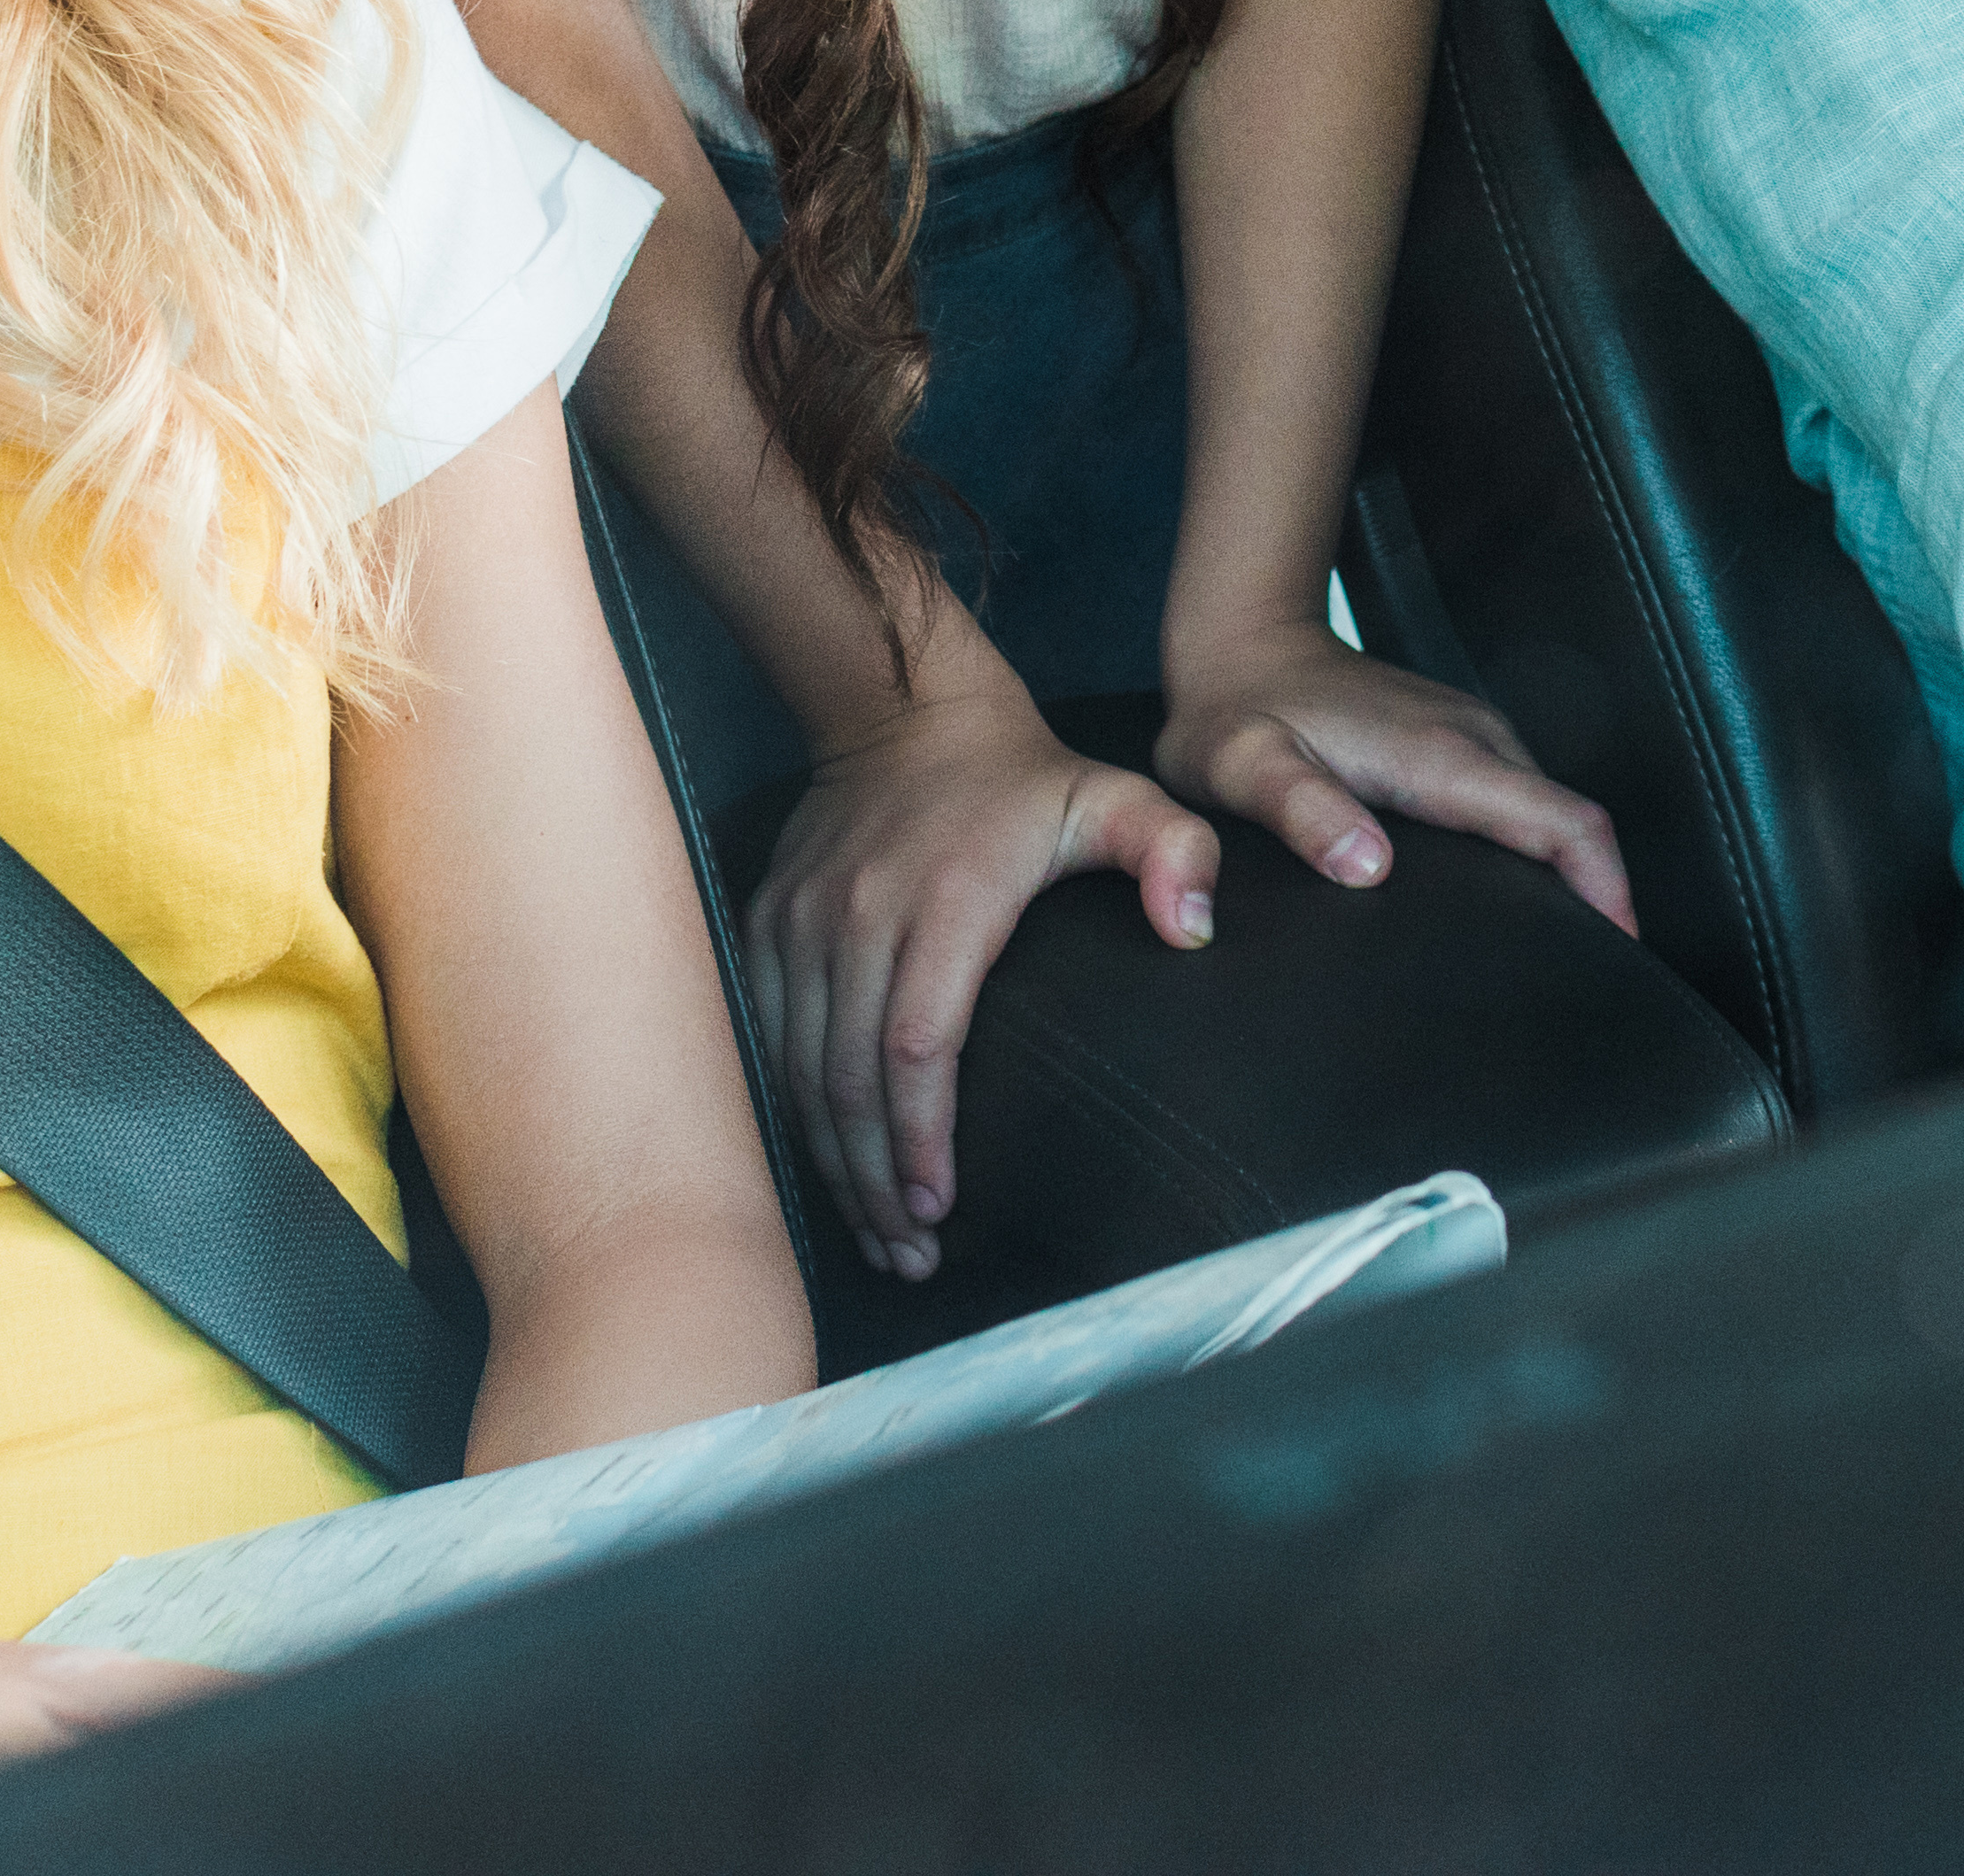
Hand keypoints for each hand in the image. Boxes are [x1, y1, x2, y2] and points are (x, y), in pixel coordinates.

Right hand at [750, 685, 1218, 1283]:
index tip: (941, 1208)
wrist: (902, 707)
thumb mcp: (1118, 797)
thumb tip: (1197, 933)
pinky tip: (826, 1165)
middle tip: (912, 1255)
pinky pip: (766, 1041)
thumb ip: (1175, 855)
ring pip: (802, 1072)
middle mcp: (862, 917)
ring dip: (833, 1164)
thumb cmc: (1021, 776)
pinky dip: (792, 1112)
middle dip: (876, 1182)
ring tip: (878, 1236)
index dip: (923, 1138)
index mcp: (950, 900)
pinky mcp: (769, 926)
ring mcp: (803, 924)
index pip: (919, 1043)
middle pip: (851, 1080)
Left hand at [1154, 623, 1636, 934]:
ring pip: (1550, 817)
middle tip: (1583, 987)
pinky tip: (1508, 905)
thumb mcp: (1240, 765)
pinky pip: (1521, 806)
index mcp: (1442, 754)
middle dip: (1596, 902)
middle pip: (1571, 827)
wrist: (1240, 642)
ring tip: (1553, 960)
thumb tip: (1368, 867)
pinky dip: (1535, 858)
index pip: (1564, 822)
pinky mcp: (1458, 743)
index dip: (1607, 891)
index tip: (1620, 955)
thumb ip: (1300, 809)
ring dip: (1567, 881)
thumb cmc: (1235, 711)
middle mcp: (1474, 739)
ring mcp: (1471, 736)